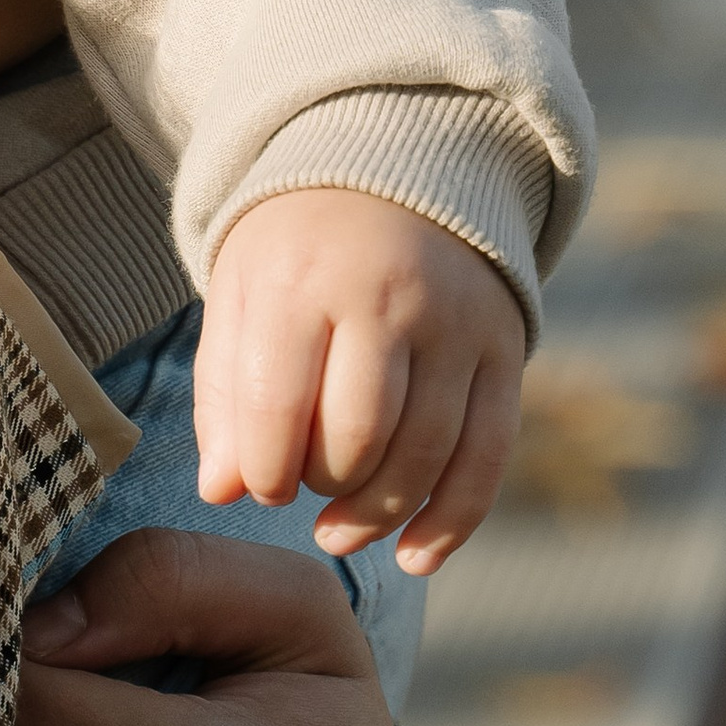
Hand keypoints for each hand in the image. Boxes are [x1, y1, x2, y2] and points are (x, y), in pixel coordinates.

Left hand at [197, 182, 525, 573]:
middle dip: (324, 486)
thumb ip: (225, 390)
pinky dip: (453, 521)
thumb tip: (220, 492)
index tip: (257, 485)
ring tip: (338, 528)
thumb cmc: (299, 248)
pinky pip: (488, 455)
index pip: (281, 403)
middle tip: (302, 490)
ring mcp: (457, 323)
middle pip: (360, 435)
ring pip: (427, 453)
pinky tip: (413, 555)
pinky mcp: (505, 350)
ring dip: (379, 513)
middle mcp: (388, 296)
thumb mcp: (242, 294)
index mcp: (303, 278)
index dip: (264, 469)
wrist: (396, 170)